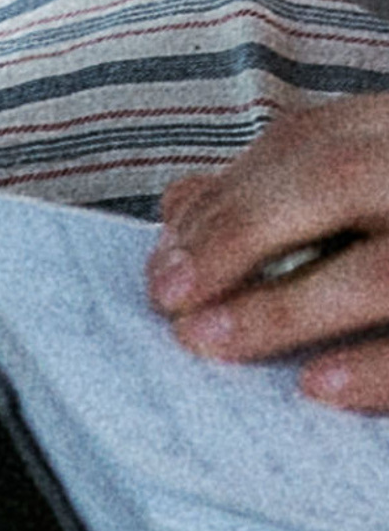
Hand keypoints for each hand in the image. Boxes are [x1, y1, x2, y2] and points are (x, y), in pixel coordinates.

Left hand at [147, 95, 388, 407]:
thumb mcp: (372, 170)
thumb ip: (286, 186)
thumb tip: (180, 210)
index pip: (310, 144)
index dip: (231, 199)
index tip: (164, 260)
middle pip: (341, 179)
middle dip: (245, 235)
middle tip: (173, 299)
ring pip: (385, 268)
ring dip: (294, 306)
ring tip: (218, 343)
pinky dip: (378, 369)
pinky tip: (320, 387)